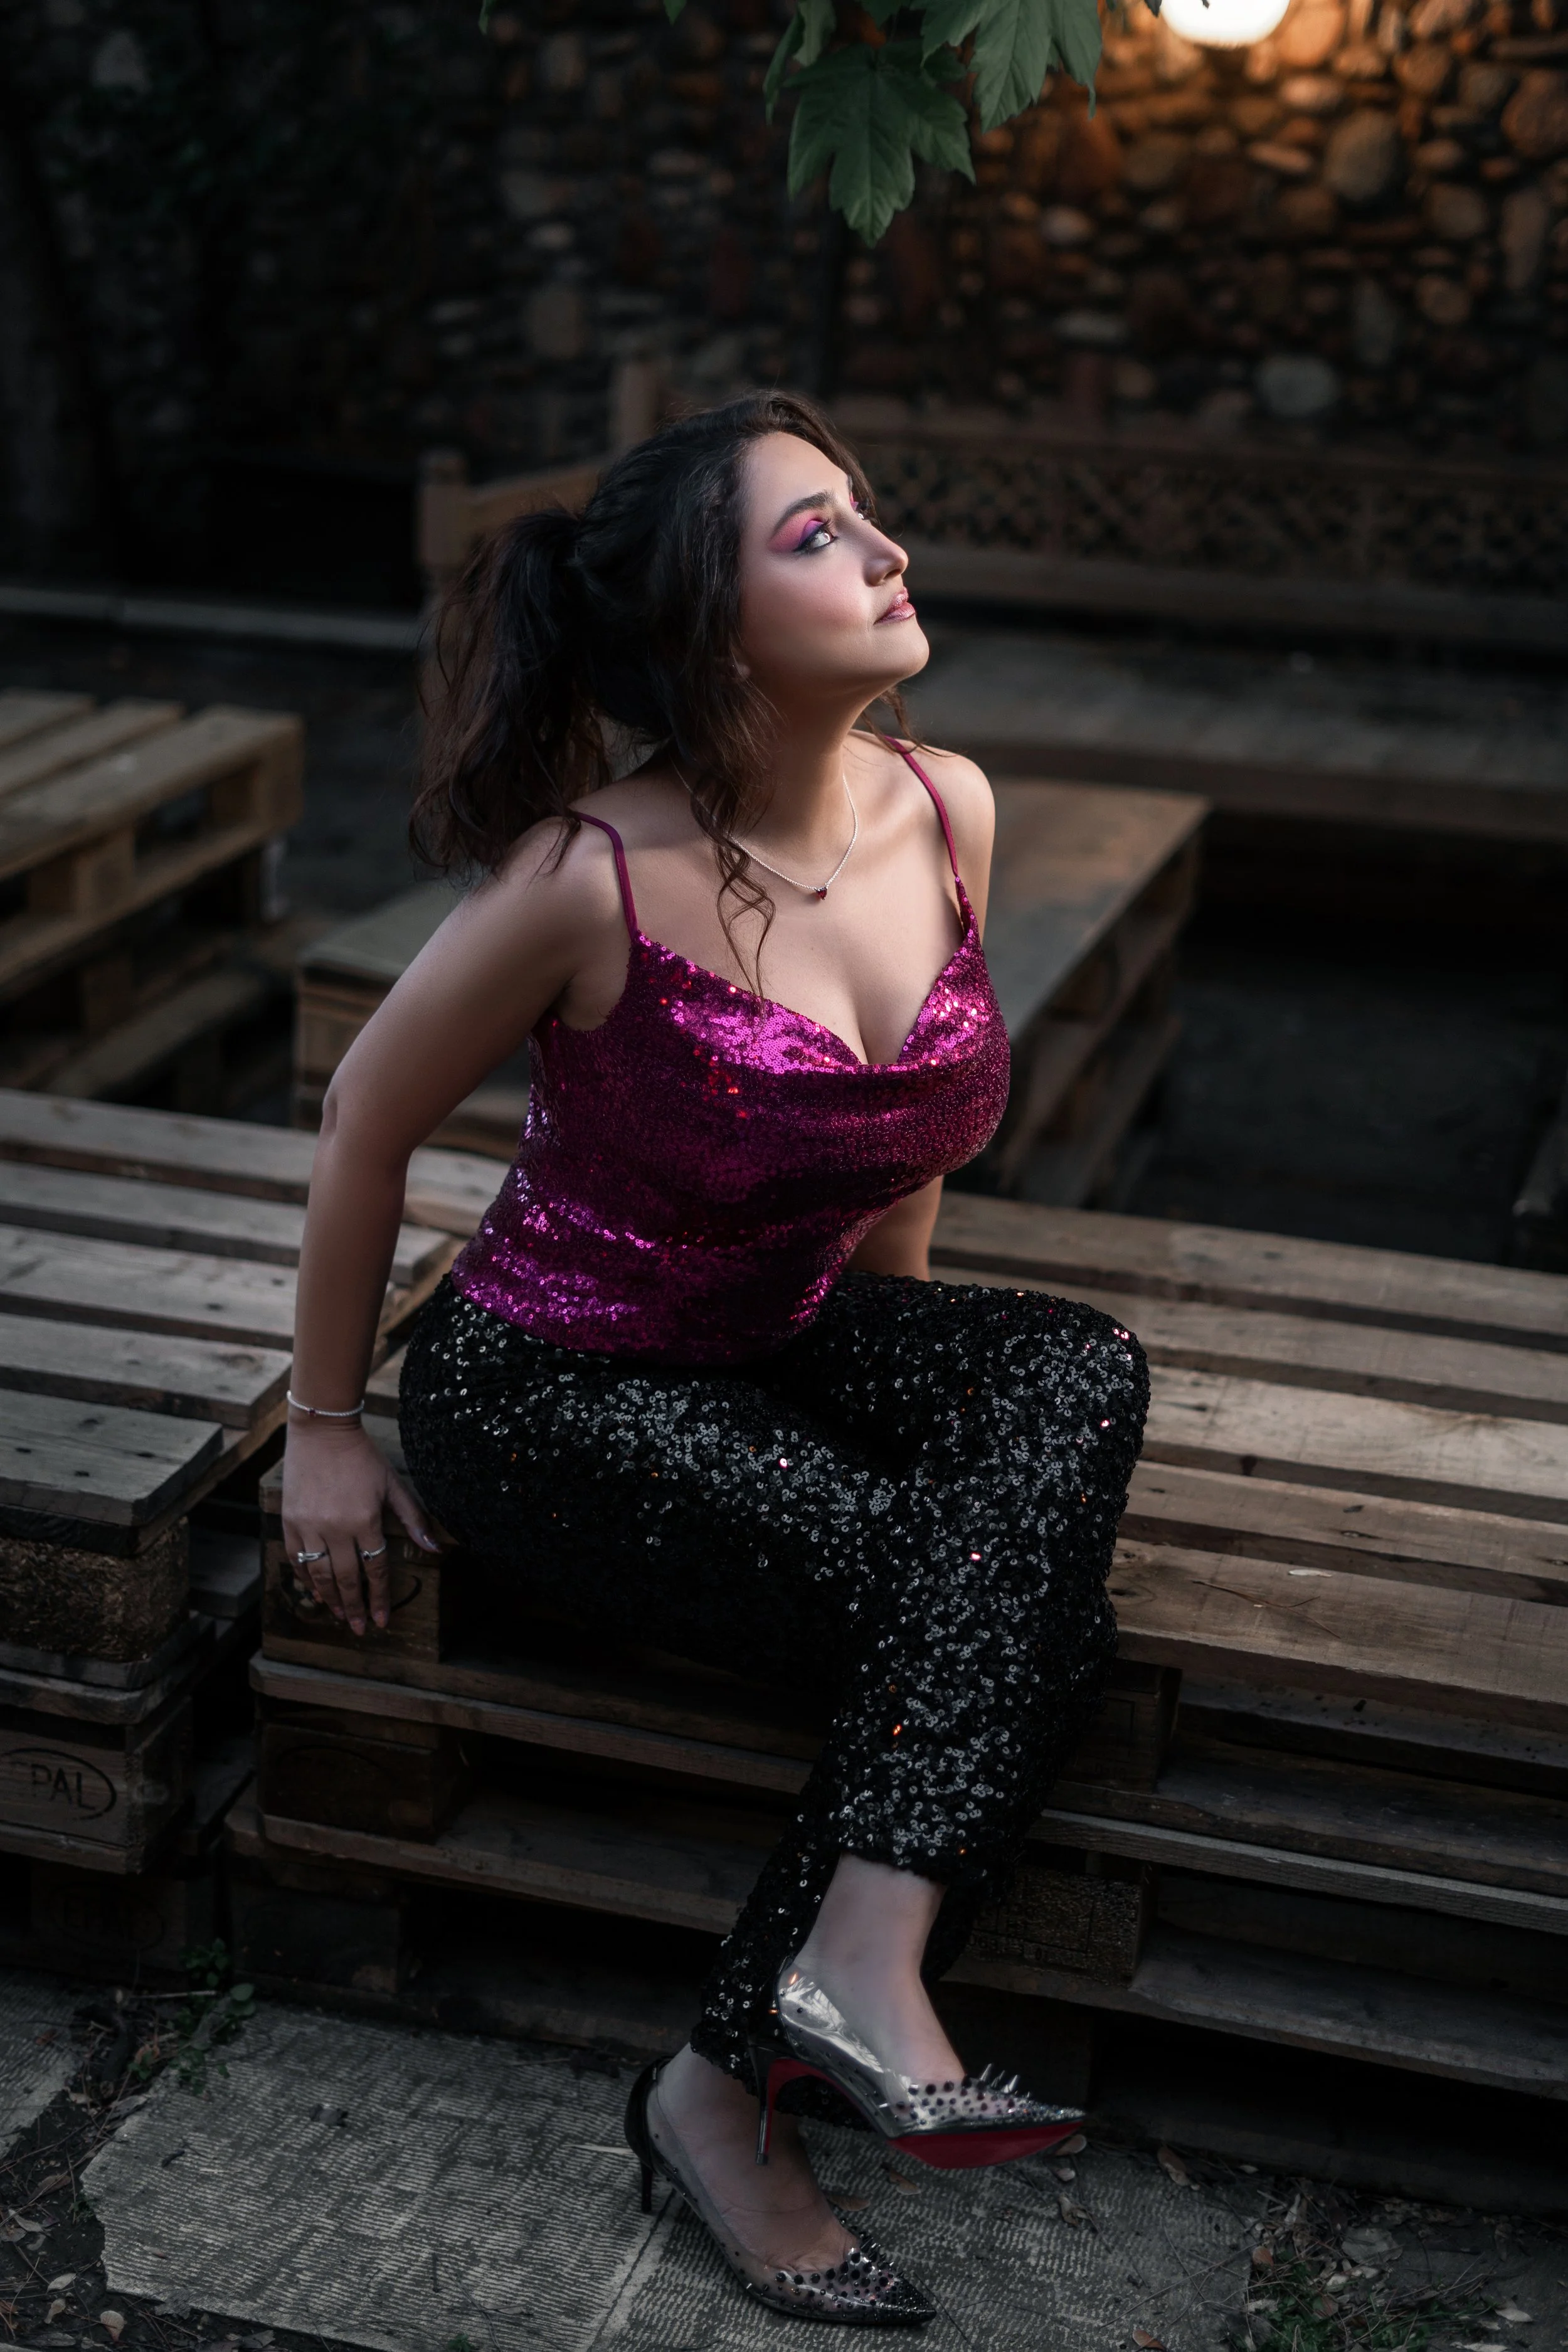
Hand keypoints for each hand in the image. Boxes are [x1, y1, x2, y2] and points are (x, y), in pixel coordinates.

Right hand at [280, 1420, 437, 1636]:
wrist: (322, 1432)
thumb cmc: (363, 1458)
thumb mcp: (393, 1485)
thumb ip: (413, 1519)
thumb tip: (433, 1550)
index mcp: (365, 1520)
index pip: (374, 1570)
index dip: (378, 1599)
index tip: (381, 1621)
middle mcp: (335, 1528)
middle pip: (346, 1579)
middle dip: (353, 1608)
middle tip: (358, 1629)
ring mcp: (309, 1526)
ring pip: (319, 1575)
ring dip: (329, 1599)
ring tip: (338, 1615)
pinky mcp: (289, 1521)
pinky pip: (296, 1559)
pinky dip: (305, 1579)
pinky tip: (315, 1592)